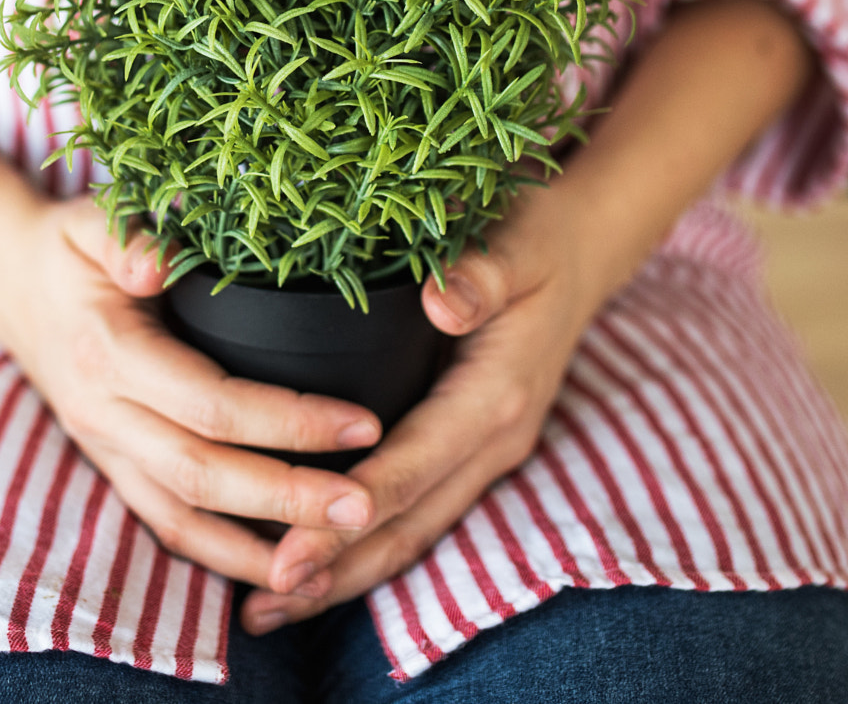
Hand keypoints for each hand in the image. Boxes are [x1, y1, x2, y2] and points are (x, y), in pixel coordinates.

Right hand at [0, 197, 384, 595]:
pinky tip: (281, 572)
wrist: (11, 284)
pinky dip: (222, 557)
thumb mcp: (94, 222)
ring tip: (335, 561)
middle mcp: (103, 414)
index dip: (288, 420)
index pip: (208, 402)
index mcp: (108, 353)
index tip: (363, 423)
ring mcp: (105, 450)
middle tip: (366, 506)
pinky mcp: (113, 469)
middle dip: (288, 499)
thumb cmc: (72, 247)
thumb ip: (128, 237)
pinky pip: (168, 526)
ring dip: (258, 548)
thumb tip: (157, 265)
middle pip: (202, 474)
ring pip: (182, 518)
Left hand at [238, 186, 619, 631]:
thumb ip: (482, 273)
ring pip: (411, 533)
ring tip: (269, 608)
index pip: (415, 466)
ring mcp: (483, 455)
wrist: (580, 252)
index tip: (294, 544)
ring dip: (344, 574)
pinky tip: (310, 568)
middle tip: (266, 596)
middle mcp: (493, 441)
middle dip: (337, 564)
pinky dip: (363, 548)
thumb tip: (443, 301)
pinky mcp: (465, 454)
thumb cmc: (536, 238)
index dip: (352, 508)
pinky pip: (414, 515)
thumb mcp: (517, 243)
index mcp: (497, 396)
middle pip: (409, 523)